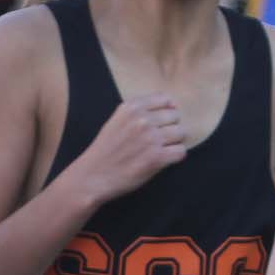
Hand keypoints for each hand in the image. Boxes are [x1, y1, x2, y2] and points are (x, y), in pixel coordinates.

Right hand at [72, 92, 188, 203]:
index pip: (165, 99)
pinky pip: (181, 152)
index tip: (160, 122)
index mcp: (131, 107)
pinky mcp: (157, 158)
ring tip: (160, 150)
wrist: (93, 176)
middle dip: (170, 128)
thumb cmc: (106, 150)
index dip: (166, 111)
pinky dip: (175, 157)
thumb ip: (139, 111)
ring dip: (174, 142)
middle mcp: (142, 120)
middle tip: (158, 141)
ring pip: (181, 133)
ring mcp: (151, 138)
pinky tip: (163, 160)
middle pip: (175, 117)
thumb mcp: (117, 120)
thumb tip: (172, 106)